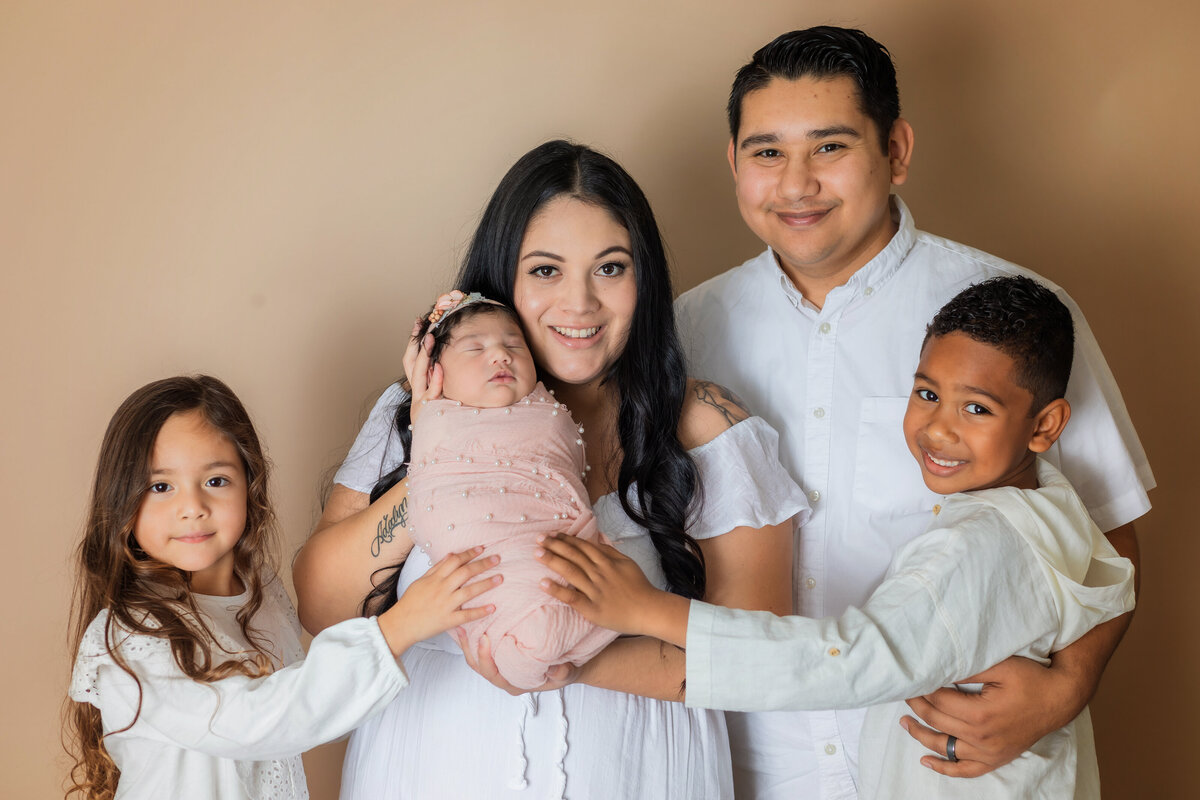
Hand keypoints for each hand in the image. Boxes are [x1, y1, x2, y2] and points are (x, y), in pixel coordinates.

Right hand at [378, 546, 499, 655]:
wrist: (400, 624)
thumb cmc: (410, 602)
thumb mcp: (420, 581)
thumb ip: (436, 568)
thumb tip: (450, 555)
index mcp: (434, 579)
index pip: (454, 561)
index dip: (469, 553)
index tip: (482, 548)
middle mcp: (441, 589)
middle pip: (465, 573)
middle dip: (482, 564)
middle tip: (497, 559)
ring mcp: (445, 605)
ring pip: (469, 592)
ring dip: (486, 584)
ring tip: (500, 578)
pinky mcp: (448, 621)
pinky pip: (466, 616)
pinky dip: (480, 612)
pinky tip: (492, 607)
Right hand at [404, 291, 462, 419]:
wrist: (439, 448)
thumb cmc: (446, 423)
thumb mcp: (443, 398)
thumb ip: (442, 381)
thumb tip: (450, 361)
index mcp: (419, 388)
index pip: (410, 359)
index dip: (414, 340)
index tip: (419, 323)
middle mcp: (416, 393)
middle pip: (409, 363)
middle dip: (415, 343)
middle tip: (423, 326)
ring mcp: (421, 402)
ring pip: (417, 375)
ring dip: (424, 356)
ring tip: (430, 340)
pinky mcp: (428, 413)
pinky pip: (431, 393)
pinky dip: (434, 380)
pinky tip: (439, 367)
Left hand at [452, 629, 577, 694]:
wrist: (571, 666)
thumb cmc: (567, 670)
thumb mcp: (569, 672)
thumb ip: (562, 673)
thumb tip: (555, 669)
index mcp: (516, 683)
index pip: (493, 674)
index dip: (484, 658)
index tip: (484, 639)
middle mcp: (505, 676)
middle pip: (478, 666)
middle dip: (469, 648)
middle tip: (465, 626)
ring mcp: (502, 666)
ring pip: (477, 658)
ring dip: (467, 642)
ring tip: (461, 621)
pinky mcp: (502, 655)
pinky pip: (484, 648)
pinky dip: (475, 637)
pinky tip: (471, 620)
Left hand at [535, 534, 668, 637]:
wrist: (649, 610)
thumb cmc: (639, 587)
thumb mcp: (627, 563)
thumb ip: (610, 552)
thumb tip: (595, 540)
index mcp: (607, 562)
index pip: (583, 546)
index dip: (566, 539)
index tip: (552, 534)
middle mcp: (599, 573)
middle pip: (573, 556)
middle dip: (555, 545)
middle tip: (539, 538)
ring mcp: (594, 590)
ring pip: (570, 572)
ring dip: (552, 561)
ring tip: (537, 553)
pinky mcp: (591, 608)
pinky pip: (571, 597)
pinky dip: (557, 590)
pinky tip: (543, 583)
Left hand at [902, 655, 1065, 776]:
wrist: (1059, 699)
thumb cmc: (1031, 679)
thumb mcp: (999, 666)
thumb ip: (967, 668)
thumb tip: (939, 667)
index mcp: (980, 714)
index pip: (938, 700)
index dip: (922, 688)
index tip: (912, 679)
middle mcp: (982, 738)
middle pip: (937, 722)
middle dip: (916, 706)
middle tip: (904, 693)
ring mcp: (989, 752)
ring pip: (944, 748)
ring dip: (920, 735)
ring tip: (905, 722)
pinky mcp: (996, 759)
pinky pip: (966, 770)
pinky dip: (945, 768)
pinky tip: (926, 761)